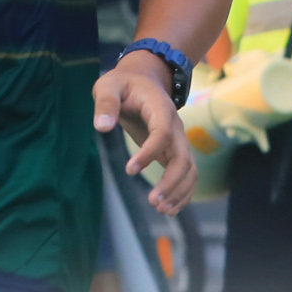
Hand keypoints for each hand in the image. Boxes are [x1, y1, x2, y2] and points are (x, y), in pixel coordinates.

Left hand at [98, 51, 195, 214]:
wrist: (142, 81)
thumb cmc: (122, 84)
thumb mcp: (107, 85)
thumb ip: (105, 103)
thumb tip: (102, 127)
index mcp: (161, 109)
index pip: (162, 133)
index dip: (149, 152)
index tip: (130, 170)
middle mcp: (176, 126)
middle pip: (183, 157)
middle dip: (172, 182)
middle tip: (153, 202)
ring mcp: (178, 140)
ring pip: (190, 169)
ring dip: (180, 191)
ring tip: (161, 210)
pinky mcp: (174, 150)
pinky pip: (187, 173)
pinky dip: (183, 192)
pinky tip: (170, 209)